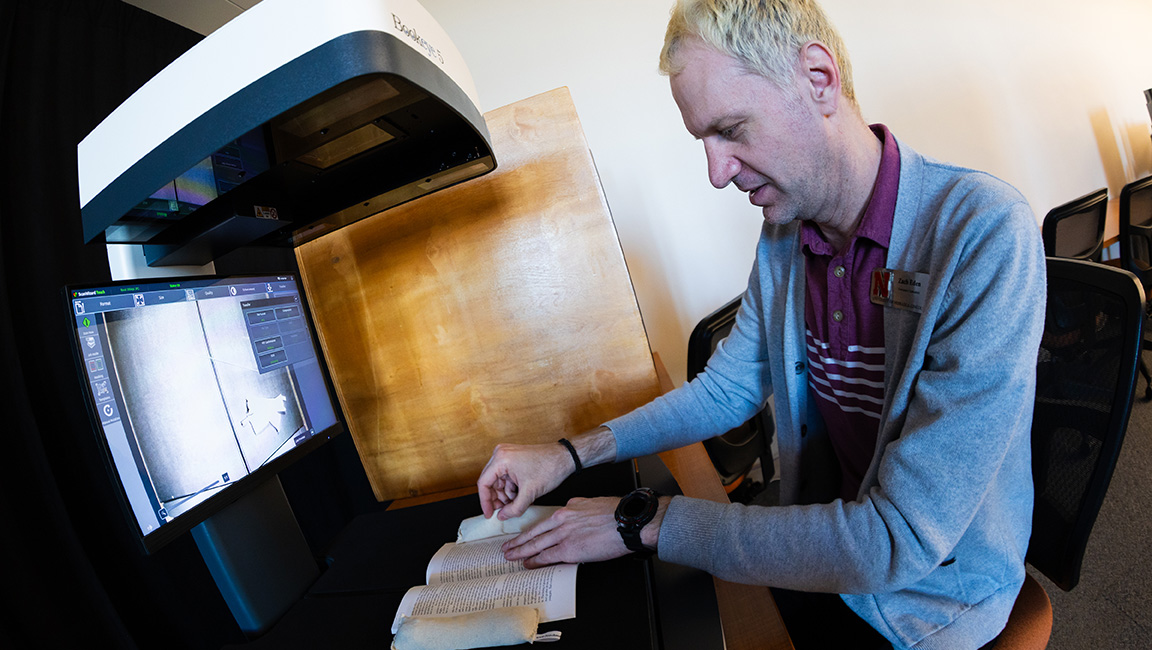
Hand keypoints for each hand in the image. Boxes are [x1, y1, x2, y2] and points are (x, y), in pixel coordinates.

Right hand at [477, 443, 572, 519]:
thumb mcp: (529, 493)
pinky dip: (510, 487)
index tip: (489, 514)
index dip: (485, 502)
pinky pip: (505, 476)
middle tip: (502, 511)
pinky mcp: (514, 457)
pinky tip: (519, 494)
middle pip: (489, 481)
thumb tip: (502, 516)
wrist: (565, 457)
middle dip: (497, 499)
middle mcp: (501, 454)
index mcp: (501, 459)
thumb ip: (513, 509)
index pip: (483, 484)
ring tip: (516, 502)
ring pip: (498, 480)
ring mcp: (507, 454)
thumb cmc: (550, 468)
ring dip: (505, 494)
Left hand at [502, 496, 668, 568]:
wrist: (625, 522)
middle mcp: (562, 520)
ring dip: (521, 551)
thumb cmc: (615, 514)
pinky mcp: (569, 550)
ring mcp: (564, 535)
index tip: (525, 535)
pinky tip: (528, 564)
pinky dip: (535, 561)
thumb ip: (577, 509)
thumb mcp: (591, 504)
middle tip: (507, 547)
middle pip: (535, 532)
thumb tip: (571, 514)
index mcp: (568, 509)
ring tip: (511, 557)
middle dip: (519, 541)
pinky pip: (547, 557)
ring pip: (536, 544)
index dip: (532, 531)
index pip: (545, 522)